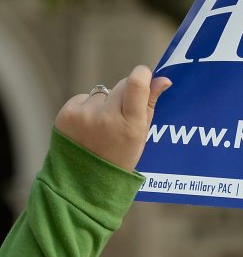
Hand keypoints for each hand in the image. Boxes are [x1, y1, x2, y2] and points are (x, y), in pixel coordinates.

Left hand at [54, 65, 171, 171]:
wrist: (83, 182)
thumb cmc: (120, 158)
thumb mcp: (142, 135)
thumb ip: (150, 104)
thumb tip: (162, 79)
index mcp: (130, 125)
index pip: (136, 83)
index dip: (142, 74)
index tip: (144, 77)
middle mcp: (106, 118)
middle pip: (122, 85)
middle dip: (126, 93)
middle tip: (123, 114)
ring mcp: (84, 115)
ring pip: (102, 93)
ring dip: (105, 103)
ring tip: (102, 126)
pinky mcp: (66, 114)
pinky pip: (84, 98)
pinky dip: (87, 108)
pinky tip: (88, 126)